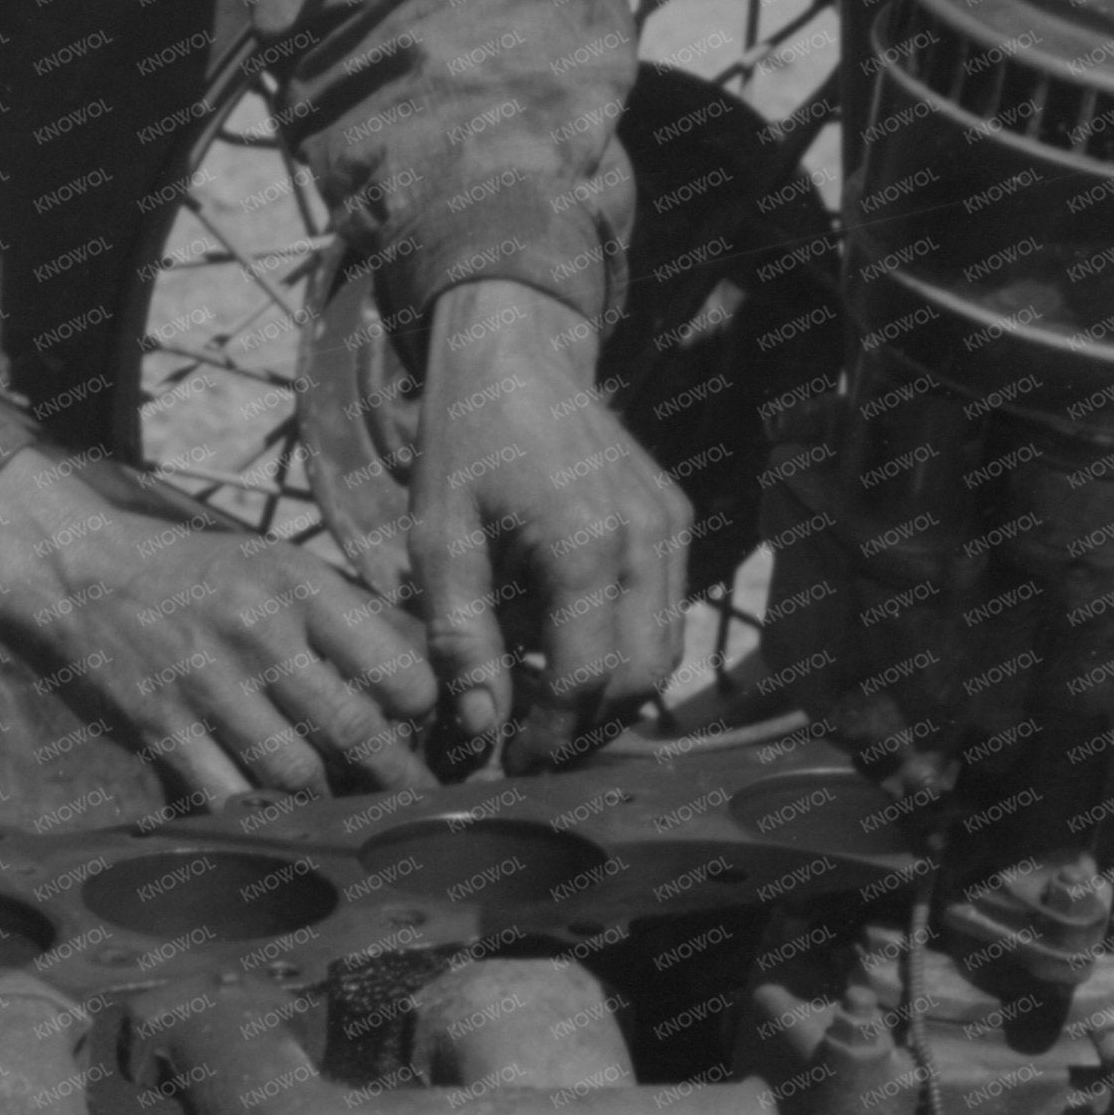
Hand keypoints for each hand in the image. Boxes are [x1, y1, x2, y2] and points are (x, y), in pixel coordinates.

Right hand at [0, 448, 436, 799]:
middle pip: (356, 730)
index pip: (397, 666)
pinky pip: (229, 797)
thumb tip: (414, 684)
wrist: (76, 570)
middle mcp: (259, 632)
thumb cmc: (190, 574)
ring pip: (298, 775)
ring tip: (346, 809)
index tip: (430, 733)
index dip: (423, 712)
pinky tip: (276, 818)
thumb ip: (337, 617)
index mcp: (298, 586)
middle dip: (395, 776)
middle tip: (412, 799)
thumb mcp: (271, 566)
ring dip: (328, 802)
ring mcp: (207, 684)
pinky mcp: (160, 728)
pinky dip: (259, 817)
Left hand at [411, 281, 692, 762]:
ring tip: (547, 703)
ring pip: (665, 652)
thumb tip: (479, 728)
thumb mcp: (438, 539)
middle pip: (640, 679)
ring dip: (613, 692)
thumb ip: (462, 637)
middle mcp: (646, 539)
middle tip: (529, 745)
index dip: (549, 736)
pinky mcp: (674, 518)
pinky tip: (569, 642)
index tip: (509, 762)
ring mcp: (670, 527)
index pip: (586, 681)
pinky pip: (666, 609)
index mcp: (585, 545)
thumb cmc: (466, 439)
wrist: (518, 352)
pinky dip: (627, 643)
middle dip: (588, 725)